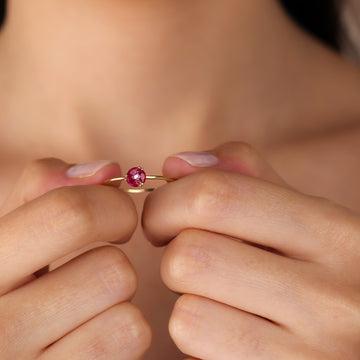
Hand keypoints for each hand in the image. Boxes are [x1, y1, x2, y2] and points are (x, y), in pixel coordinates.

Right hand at [0, 159, 150, 358]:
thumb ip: (41, 194)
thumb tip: (109, 170)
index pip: (68, 215)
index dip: (113, 206)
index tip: (117, 218)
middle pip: (112, 270)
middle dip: (112, 265)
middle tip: (89, 275)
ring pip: (128, 320)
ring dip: (117, 310)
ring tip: (81, 315)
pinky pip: (127, 354)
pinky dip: (120, 344)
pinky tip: (86, 343)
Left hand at [143, 142, 359, 359]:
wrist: (357, 338)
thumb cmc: (320, 272)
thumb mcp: (302, 219)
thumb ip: (244, 180)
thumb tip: (176, 163)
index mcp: (334, 234)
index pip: (216, 197)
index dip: (168, 201)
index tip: (163, 218)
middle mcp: (334, 297)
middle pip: (190, 255)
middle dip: (174, 255)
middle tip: (190, 260)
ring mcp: (315, 356)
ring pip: (187, 314)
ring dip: (188, 304)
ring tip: (219, 300)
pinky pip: (198, 355)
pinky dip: (199, 342)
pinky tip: (229, 335)